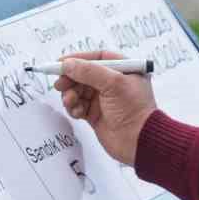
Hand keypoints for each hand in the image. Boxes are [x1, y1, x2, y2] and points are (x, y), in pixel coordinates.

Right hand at [53, 50, 156, 165]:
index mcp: (124, 70)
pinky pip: (79, 105)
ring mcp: (104, 99)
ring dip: (70, 95)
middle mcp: (114, 83)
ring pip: (79, 90)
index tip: (61, 62)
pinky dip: (74, 107)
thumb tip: (67, 64)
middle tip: (60, 85)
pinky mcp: (96, 114)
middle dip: (70, 79)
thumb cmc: (134, 110)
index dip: (79, 59)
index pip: (98, 57)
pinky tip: (77, 112)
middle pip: (84, 74)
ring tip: (70, 101)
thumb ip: (88, 71)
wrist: (139, 141)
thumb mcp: (114, 84)